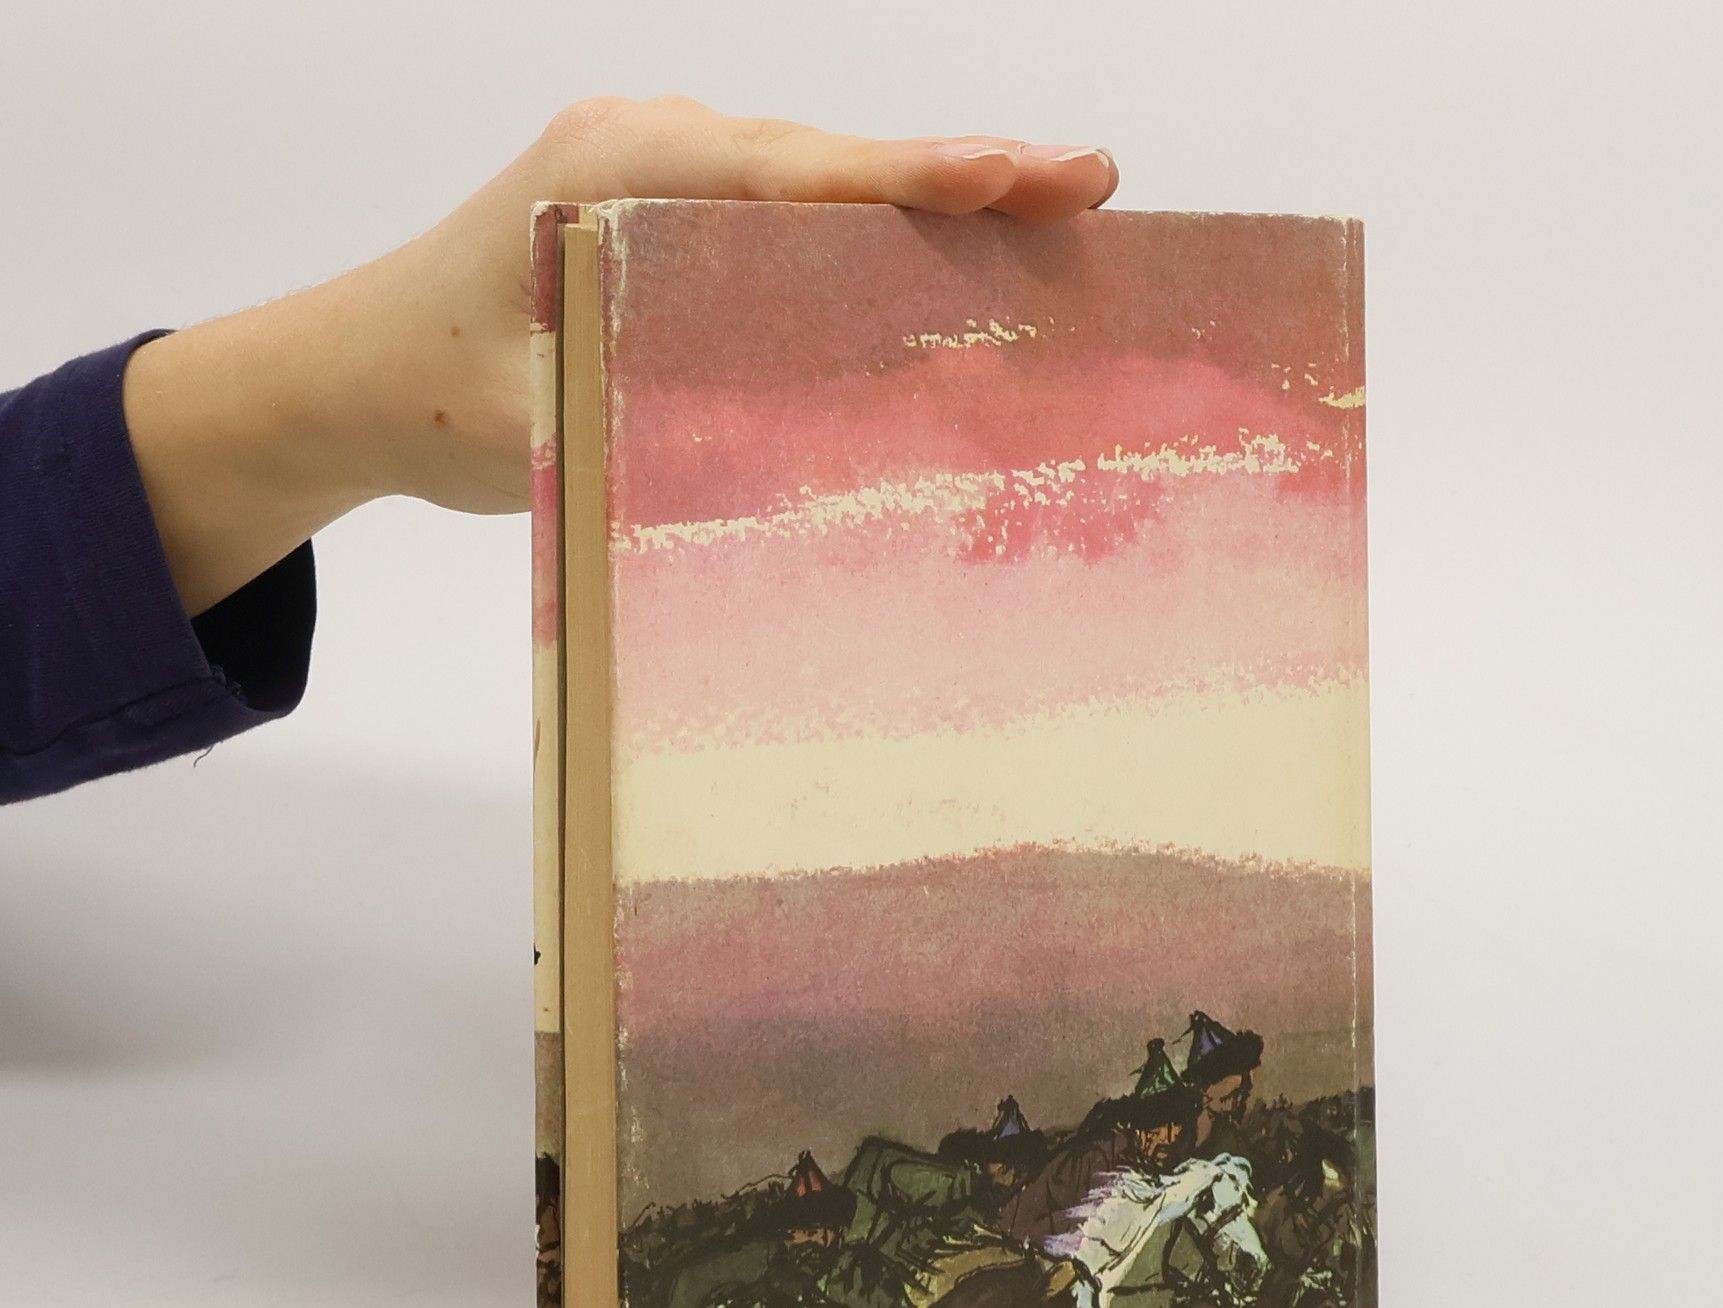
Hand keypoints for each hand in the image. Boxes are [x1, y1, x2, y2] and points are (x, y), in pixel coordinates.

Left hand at [123, 98, 1117, 614]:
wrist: (346, 373)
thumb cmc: (431, 396)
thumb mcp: (543, 418)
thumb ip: (650, 415)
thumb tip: (788, 458)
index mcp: (618, 170)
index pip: (798, 173)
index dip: (919, 177)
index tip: (1022, 171)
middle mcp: (648, 147)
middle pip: (830, 158)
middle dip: (961, 171)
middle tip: (1088, 182)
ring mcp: (656, 169)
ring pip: (818, 177)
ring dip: (926, 194)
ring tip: (1044, 208)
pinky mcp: (662, 210)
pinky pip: (786, 210)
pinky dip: (867, 226)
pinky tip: (938, 249)